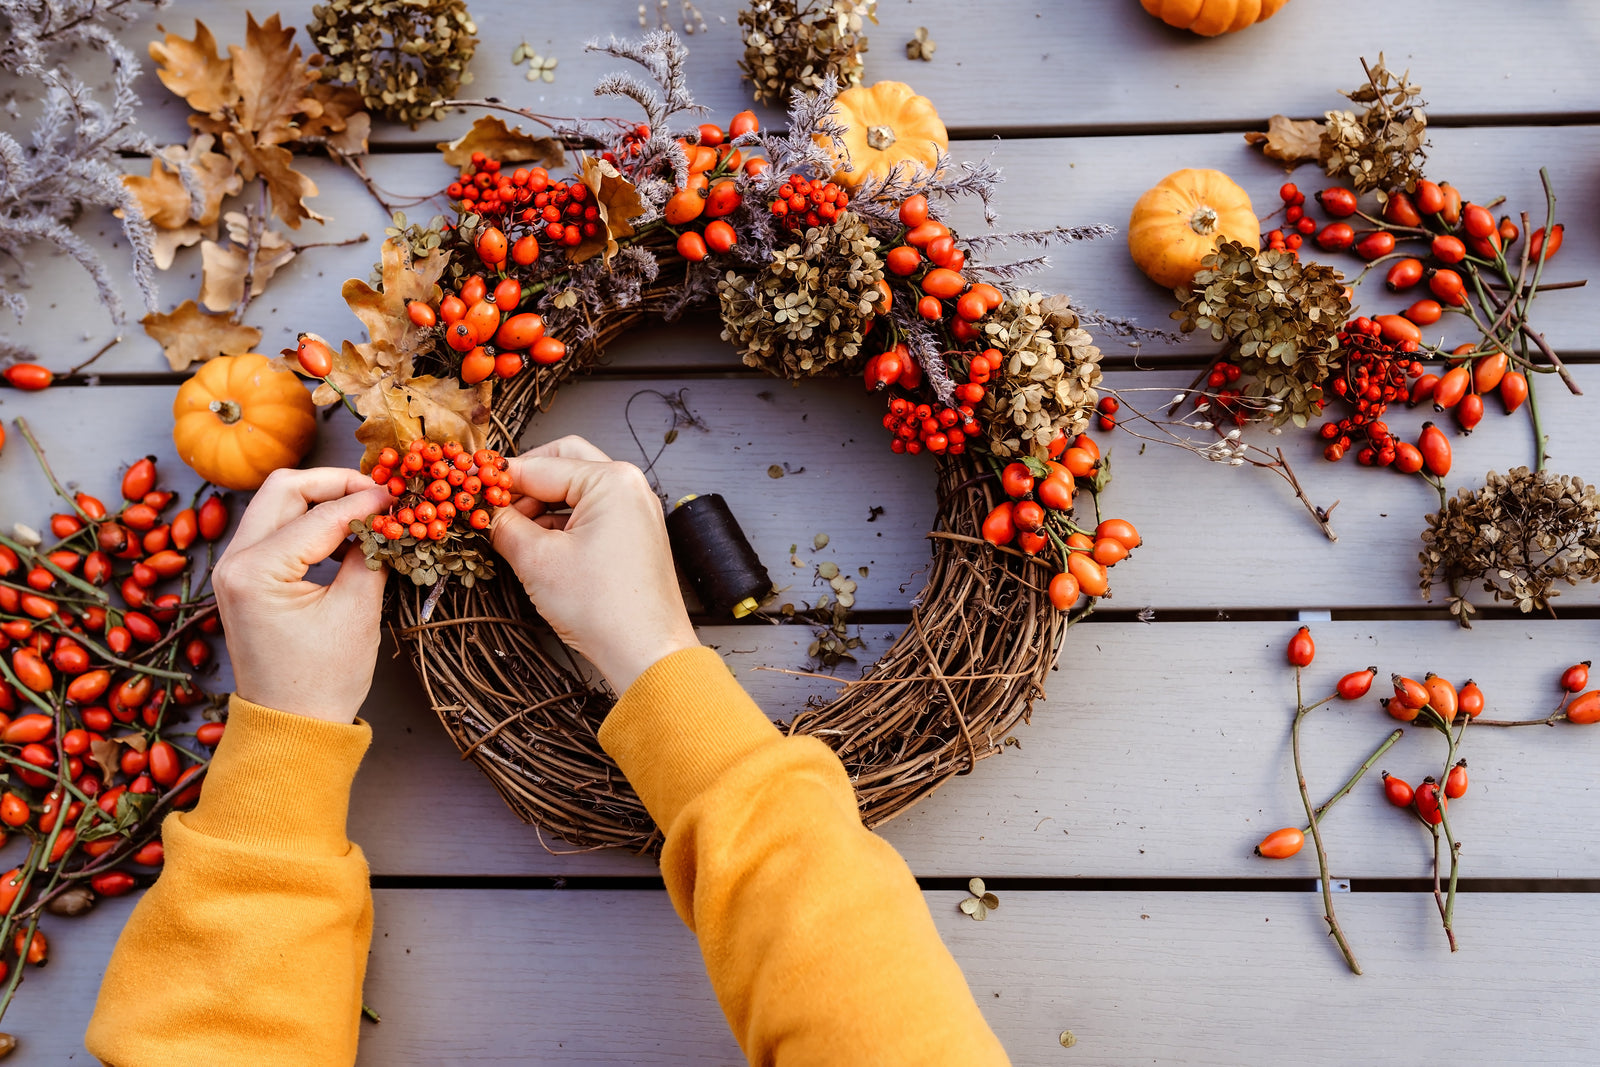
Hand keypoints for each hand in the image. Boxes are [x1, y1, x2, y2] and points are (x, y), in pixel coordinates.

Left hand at [212, 468, 393, 723]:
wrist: (290, 726)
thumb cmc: (323, 680)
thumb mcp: (357, 611)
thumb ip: (371, 553)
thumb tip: (385, 515)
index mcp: (256, 571)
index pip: (320, 515)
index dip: (365, 500)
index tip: (400, 495)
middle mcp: (234, 561)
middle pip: (284, 488)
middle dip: (335, 482)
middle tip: (378, 491)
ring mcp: (233, 568)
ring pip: (276, 503)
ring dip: (321, 499)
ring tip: (366, 510)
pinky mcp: (243, 577)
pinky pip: (275, 528)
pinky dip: (309, 521)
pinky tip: (344, 533)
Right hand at [491, 436, 698, 693]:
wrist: (645, 652)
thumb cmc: (605, 608)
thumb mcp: (536, 560)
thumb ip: (504, 526)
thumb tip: (484, 511)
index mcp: (612, 480)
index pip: (541, 466)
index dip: (500, 479)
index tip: (471, 487)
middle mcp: (630, 487)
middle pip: (563, 463)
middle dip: (525, 483)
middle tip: (494, 506)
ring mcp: (636, 511)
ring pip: (576, 489)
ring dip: (541, 505)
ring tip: (511, 532)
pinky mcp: (634, 535)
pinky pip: (591, 513)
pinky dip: (561, 523)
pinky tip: (537, 544)